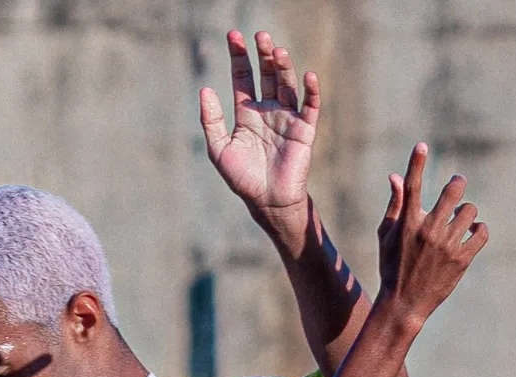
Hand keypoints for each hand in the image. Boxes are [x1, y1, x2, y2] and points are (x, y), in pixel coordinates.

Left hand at [200, 30, 317, 224]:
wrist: (266, 201)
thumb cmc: (242, 177)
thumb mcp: (219, 149)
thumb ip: (211, 120)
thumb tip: (205, 89)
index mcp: (247, 113)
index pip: (243, 78)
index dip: (238, 57)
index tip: (233, 37)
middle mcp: (268, 110)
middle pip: (266, 75)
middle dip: (262, 55)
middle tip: (258, 35)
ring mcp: (287, 117)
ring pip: (286, 84)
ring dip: (283, 67)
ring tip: (277, 50)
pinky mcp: (304, 129)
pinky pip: (310, 105)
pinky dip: (310, 90)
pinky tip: (307, 74)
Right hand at [376, 144, 487, 326]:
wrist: (403, 305)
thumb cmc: (392, 268)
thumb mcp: (387, 237)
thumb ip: (395, 205)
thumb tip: (395, 176)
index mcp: (407, 225)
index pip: (412, 187)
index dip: (416, 163)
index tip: (421, 146)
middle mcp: (427, 231)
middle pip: (453, 190)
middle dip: (457, 184)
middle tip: (457, 185)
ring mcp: (446, 246)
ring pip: (470, 212)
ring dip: (466, 214)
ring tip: (460, 223)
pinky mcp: (462, 260)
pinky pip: (482, 233)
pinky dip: (479, 231)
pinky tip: (472, 233)